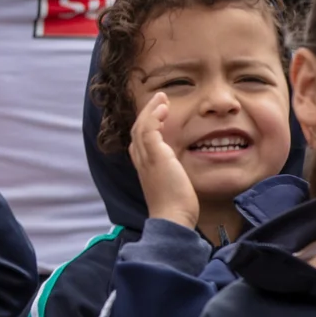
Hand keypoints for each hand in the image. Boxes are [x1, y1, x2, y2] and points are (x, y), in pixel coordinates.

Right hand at [130, 91, 200, 227]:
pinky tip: (163, 109)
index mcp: (144, 165)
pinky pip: (149, 129)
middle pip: (137, 128)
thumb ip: (171, 171)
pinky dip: (154, 116)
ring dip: (150, 109)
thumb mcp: (171, 184)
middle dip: (147, 112)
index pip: (139, 139)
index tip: (159, 113)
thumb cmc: (175, 206)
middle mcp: (141, 159)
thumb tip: (178, 167)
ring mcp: (146, 157)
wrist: (172, 218)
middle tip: (159, 99)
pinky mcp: (154, 155)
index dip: (147, 123)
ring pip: (141, 125)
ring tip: (161, 98)